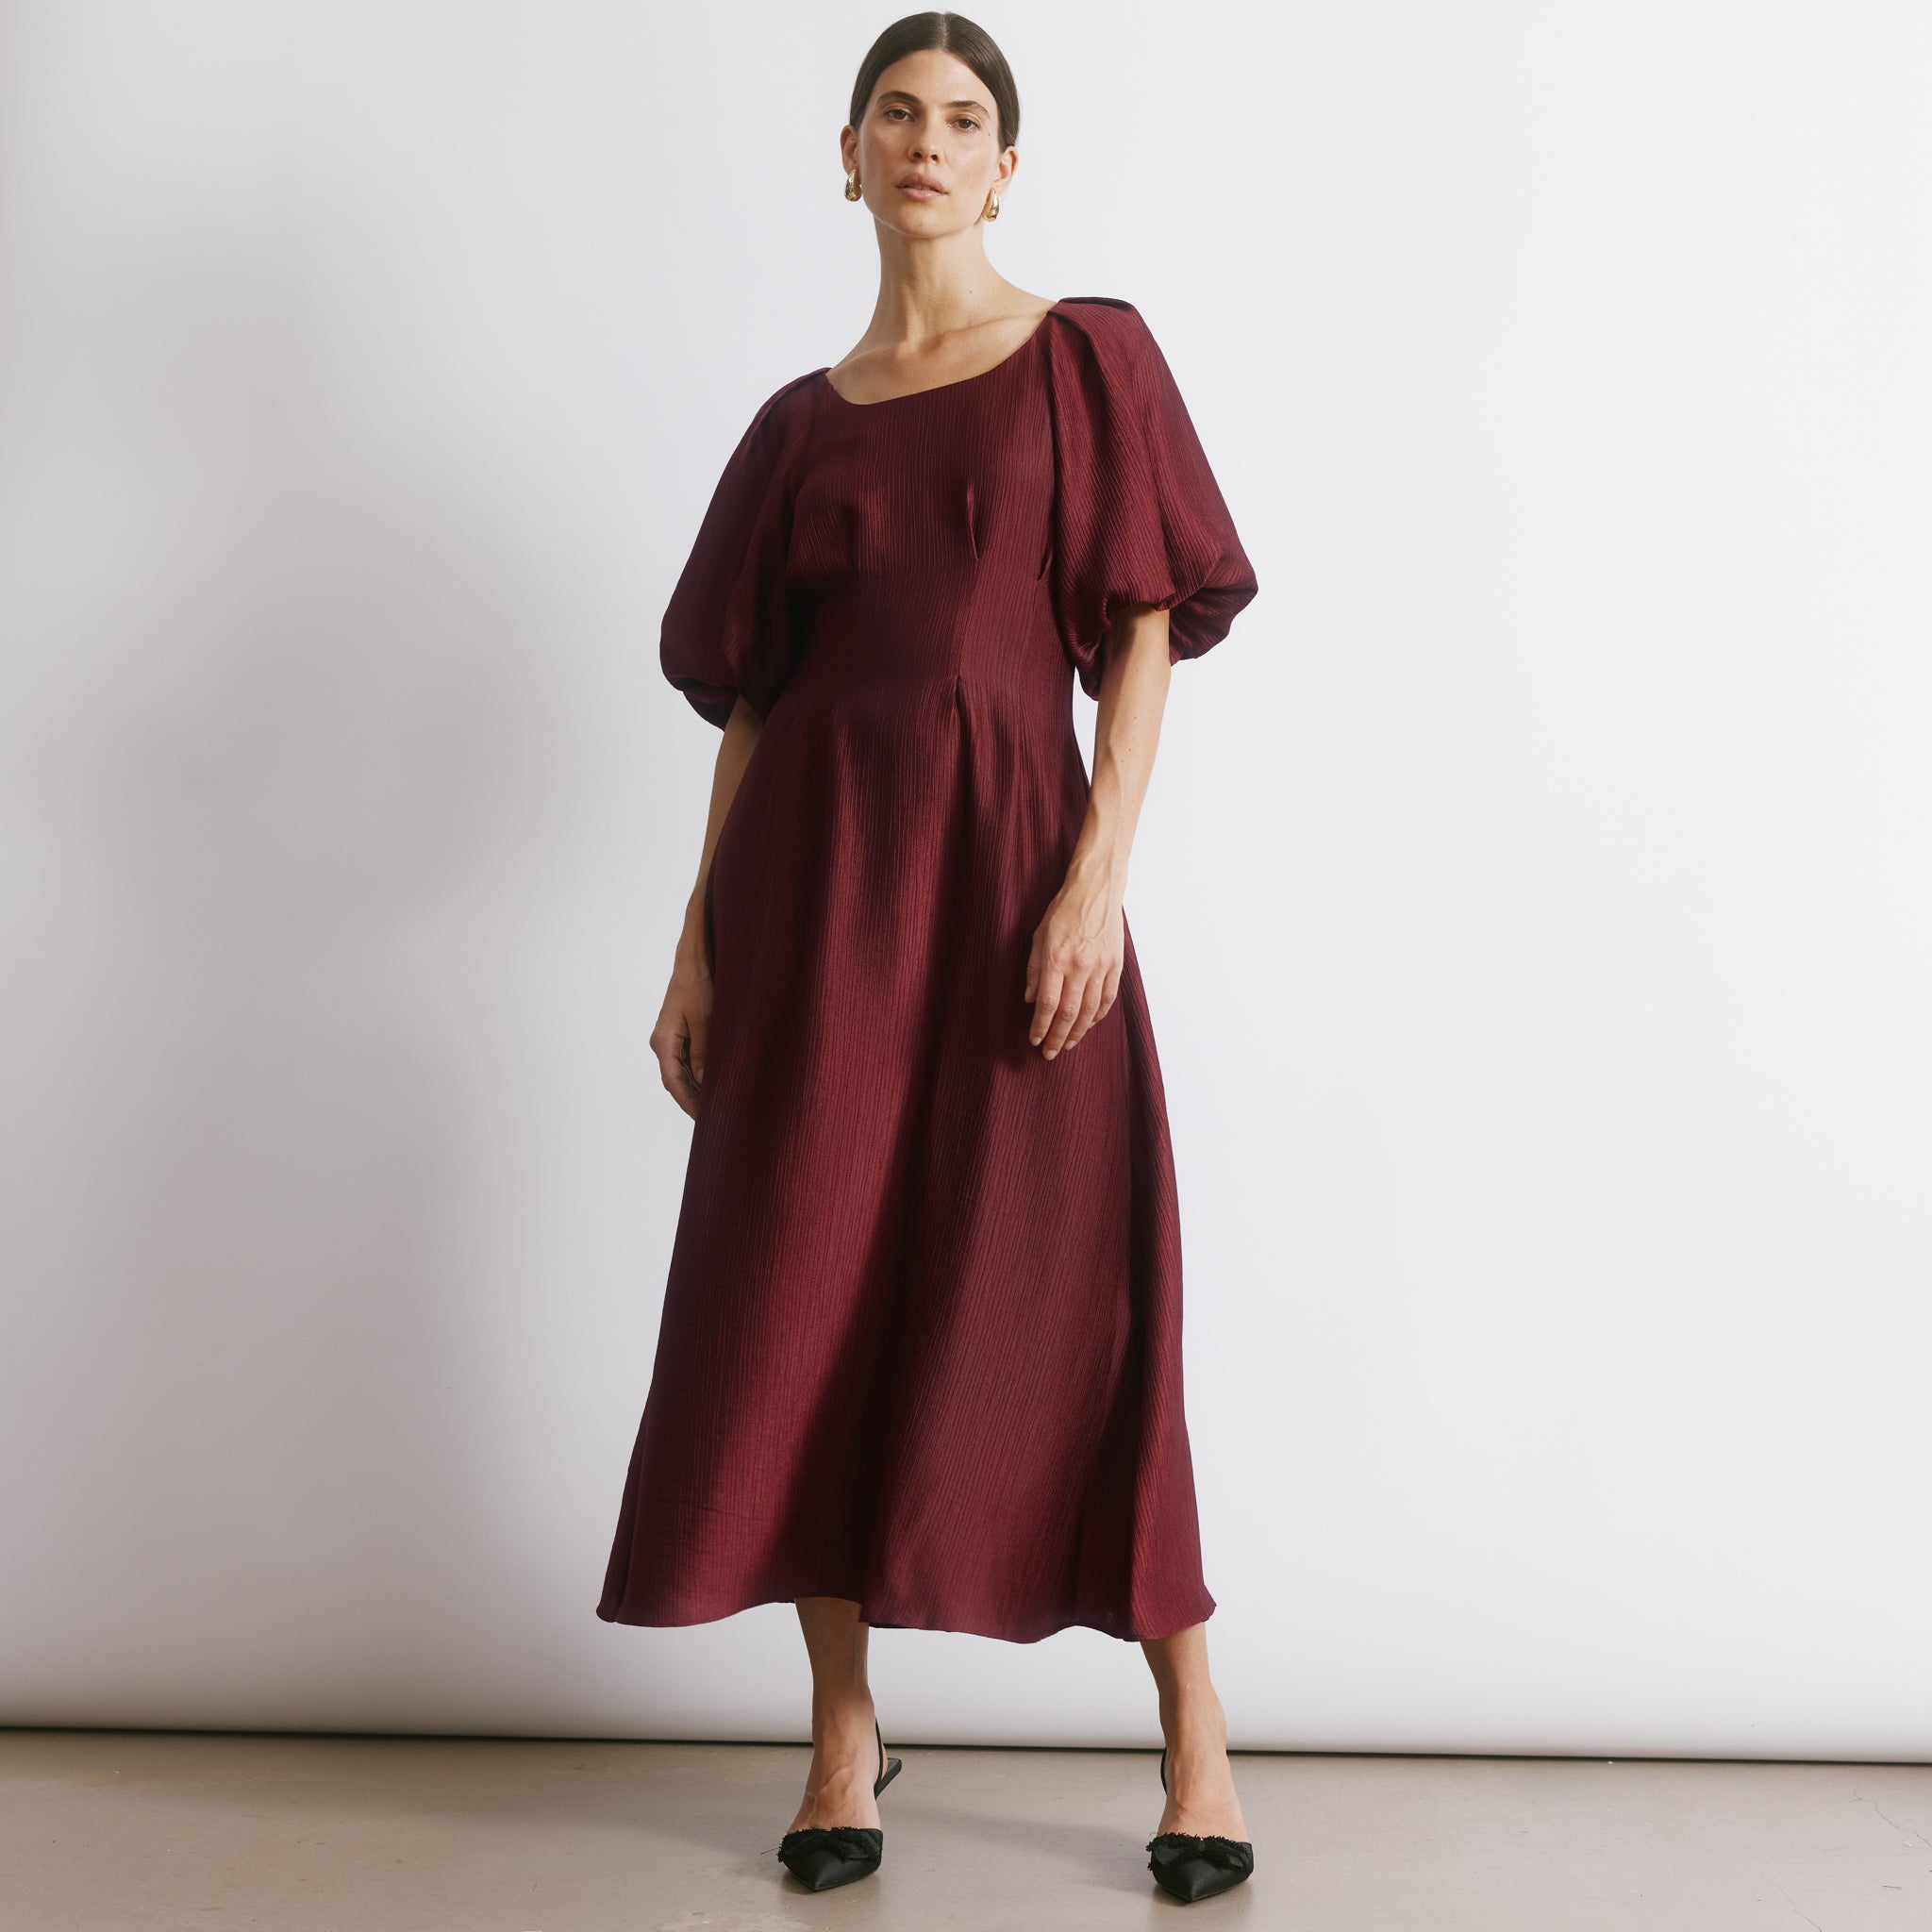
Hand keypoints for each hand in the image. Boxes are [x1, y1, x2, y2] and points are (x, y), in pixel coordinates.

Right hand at [651, 941, 712, 1119]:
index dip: (688, 1102)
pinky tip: (714, 1084)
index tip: (702, 1118)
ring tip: (716, 1106)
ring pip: (682, 1073)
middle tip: (714, 1118)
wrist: (693, 962)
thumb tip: (704, 1082)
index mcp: (663, 1041)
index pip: (673, 1081)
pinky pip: (688, 1061)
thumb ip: (704, 1053)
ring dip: (696, 1088)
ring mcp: (670, 1040)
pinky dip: (699, 1075)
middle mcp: (663, 1043)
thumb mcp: (705, 1020)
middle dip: (693, 1100)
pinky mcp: (680, 1035)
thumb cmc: (698, 986)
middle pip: (676, 1080)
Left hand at [1024, 867, 1122, 1058]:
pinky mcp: (1115, 965)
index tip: (1035, 1040)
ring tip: (1068, 1044)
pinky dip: (1097, 1016)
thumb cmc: (1063, 911)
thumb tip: (1031, 1000)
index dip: (1040, 1026)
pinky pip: (1107, 998)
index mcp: (1057, 959)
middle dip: (1058, 1037)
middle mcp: (1080, 966)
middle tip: (1050, 1053)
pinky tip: (1088, 1025)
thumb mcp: (1038, 936)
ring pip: (1089, 1011)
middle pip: (1068, 1013)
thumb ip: (1034, 969)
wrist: (1096, 891)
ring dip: (1077, 1032)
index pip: (1047, 1004)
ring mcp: (1100, 967)